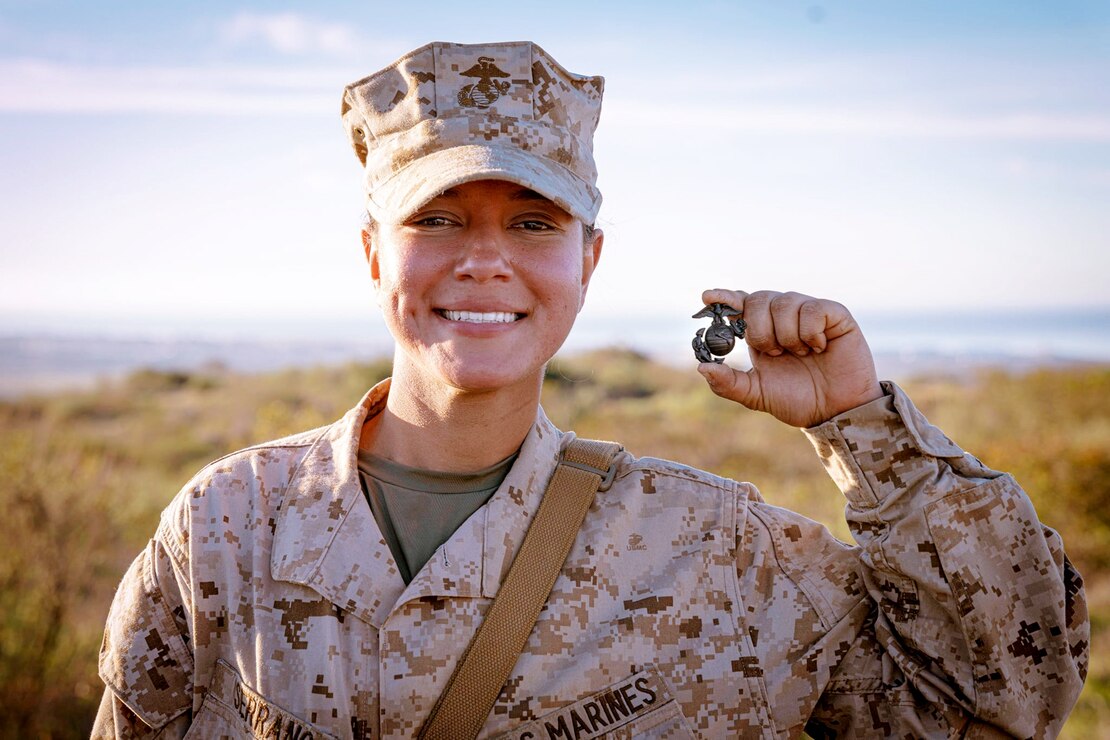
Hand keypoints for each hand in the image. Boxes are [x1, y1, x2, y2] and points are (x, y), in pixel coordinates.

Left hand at [697, 289, 882, 427]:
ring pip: (783, 302)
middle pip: (757, 299)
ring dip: (786, 335)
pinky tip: (819, 348)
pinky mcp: (834, 314)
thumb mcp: (757, 394)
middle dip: (760, 329)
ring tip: (800, 354)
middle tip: (774, 352)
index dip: (724, 298)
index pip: (739, 304)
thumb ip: (729, 383)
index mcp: (761, 331)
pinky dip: (810, 332)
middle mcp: (782, 317)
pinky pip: (812, 308)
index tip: (707, 297)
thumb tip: (701, 367)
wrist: (835, 411)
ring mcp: (808, 312)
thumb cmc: (797, 400)